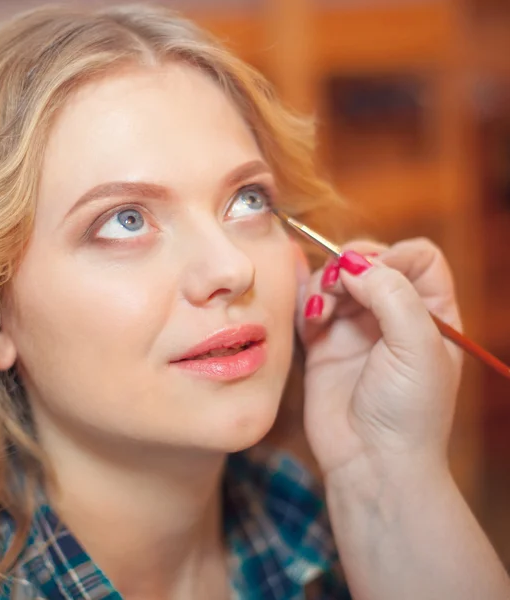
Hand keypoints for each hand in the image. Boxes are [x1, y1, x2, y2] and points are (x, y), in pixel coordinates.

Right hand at [295, 238, 462, 479]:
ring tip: (323, 311)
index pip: (417, 258)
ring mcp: (356, 329)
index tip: (375, 274)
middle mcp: (393, 316)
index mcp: (431, 314)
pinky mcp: (323, 345)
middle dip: (352, 266)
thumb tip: (354, 264)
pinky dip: (306, 302)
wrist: (370, 462)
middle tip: (340, 285)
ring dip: (325, 284)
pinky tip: (312, 318)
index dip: (395, 255)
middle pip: (371, 263)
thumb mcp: (417, 346)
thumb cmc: (408, 412)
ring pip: (337, 280)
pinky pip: (311, 306)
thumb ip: (391, 293)